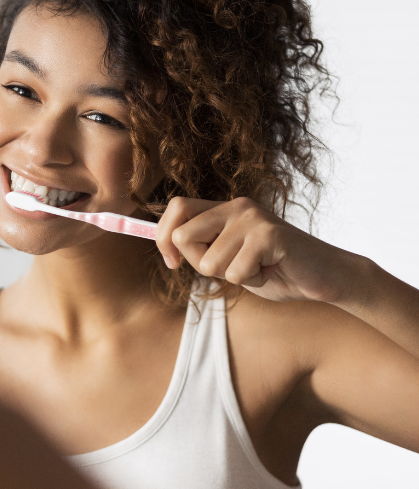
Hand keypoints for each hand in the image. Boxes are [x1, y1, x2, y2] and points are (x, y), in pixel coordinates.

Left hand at [155, 197, 366, 304]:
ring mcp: (253, 218)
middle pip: (183, 236)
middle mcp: (236, 206)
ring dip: (233, 276)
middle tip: (233, 267)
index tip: (172, 262)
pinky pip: (236, 272)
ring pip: (209, 262)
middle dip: (200, 263)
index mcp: (224, 208)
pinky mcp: (269, 235)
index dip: (163, 236)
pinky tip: (272, 270)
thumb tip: (167, 248)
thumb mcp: (229, 259)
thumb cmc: (275, 270)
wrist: (324, 277)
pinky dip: (252, 281)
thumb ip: (202, 249)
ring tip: (260, 267)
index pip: (176, 207)